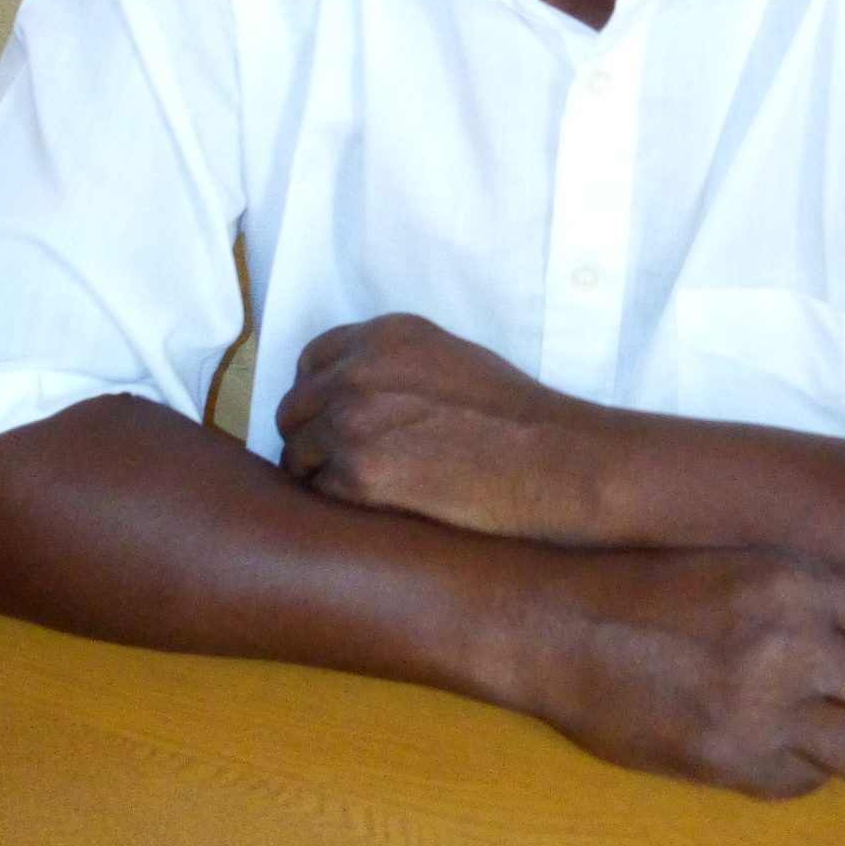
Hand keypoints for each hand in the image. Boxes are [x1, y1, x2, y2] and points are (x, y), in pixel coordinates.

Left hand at [277, 313, 601, 539]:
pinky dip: (337, 504)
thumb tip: (353, 391)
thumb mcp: (450, 356)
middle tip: (338, 464)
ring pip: (297, 453)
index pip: (311, 360)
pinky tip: (374, 509)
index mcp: (384, 336)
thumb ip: (394, 363)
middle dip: (310, 436)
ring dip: (319, 473)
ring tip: (359, 491)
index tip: (330, 419)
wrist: (551, 460)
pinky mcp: (359, 474)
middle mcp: (360, 371)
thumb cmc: (515, 415)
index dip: (317, 394)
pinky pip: (319, 493)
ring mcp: (354, 422)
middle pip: (294, 408)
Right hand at [523, 546, 844, 797]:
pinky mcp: (730, 762)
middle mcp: (791, 643)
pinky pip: (807, 783)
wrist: (554, 625)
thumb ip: (808, 594)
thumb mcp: (736, 561)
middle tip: (841, 700)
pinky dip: (792, 770)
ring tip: (806, 729)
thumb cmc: (641, 587)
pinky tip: (756, 744)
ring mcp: (762, 709)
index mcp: (793, 579)